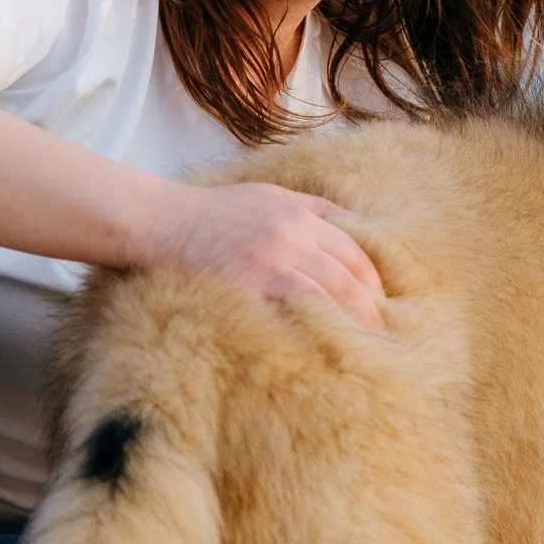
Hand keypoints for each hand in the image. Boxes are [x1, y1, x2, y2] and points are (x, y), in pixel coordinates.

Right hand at [144, 182, 386, 331]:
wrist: (161, 221)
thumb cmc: (215, 211)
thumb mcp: (270, 194)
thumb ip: (313, 209)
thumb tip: (355, 226)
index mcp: (300, 215)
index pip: (354, 252)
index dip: (373, 283)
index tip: (381, 305)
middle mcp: (291, 235)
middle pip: (347, 277)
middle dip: (370, 309)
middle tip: (382, 336)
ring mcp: (269, 260)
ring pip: (327, 296)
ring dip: (349, 324)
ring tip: (362, 349)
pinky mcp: (246, 284)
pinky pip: (292, 310)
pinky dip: (312, 327)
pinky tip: (321, 347)